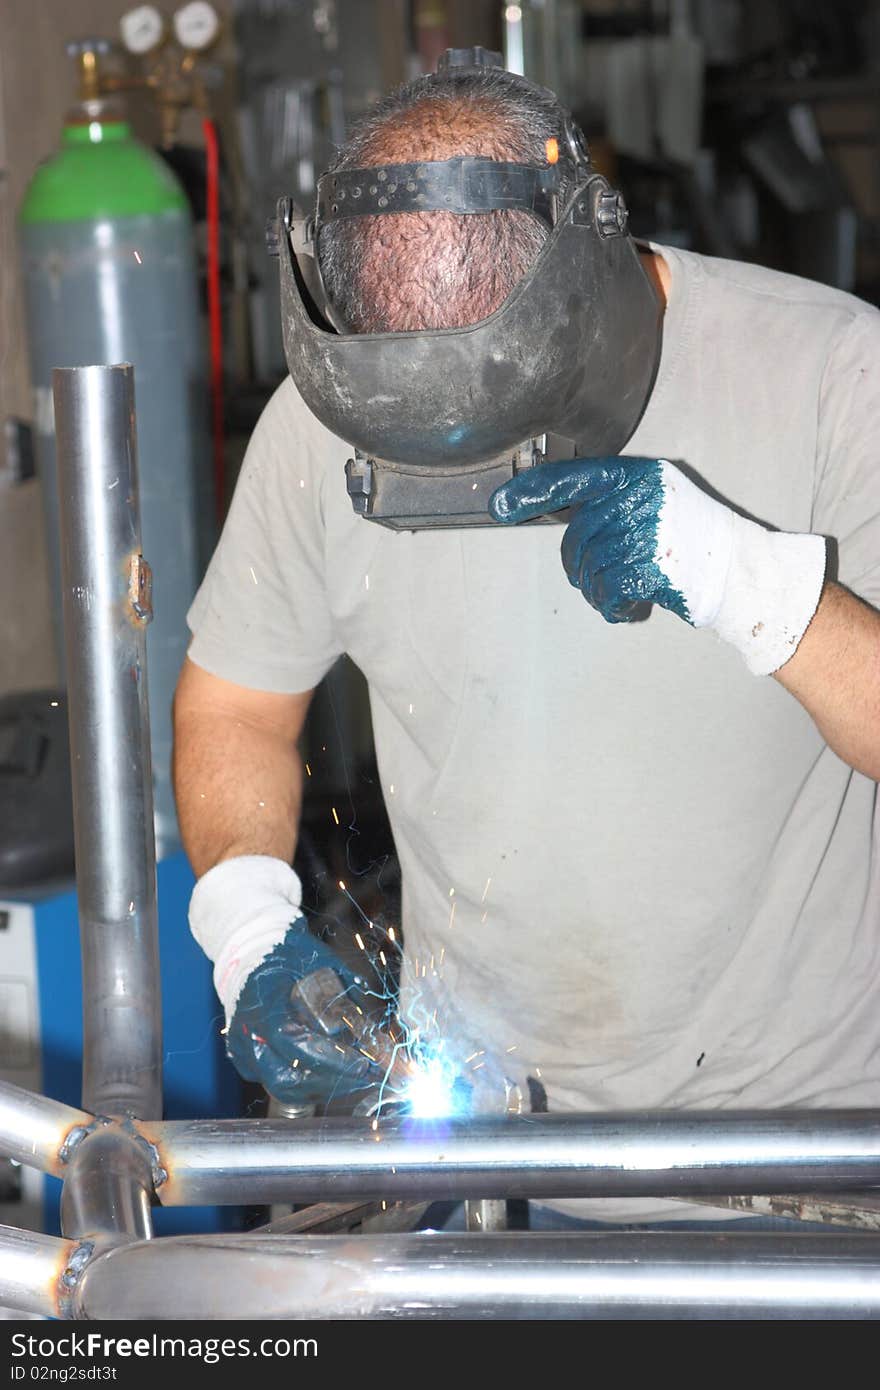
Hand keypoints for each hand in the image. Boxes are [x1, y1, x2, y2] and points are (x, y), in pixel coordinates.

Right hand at [189, 856, 379, 1105]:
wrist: (250, 950)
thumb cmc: (289, 953)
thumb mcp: (322, 963)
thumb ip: (346, 995)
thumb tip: (373, 1030)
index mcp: (265, 1002)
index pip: (296, 1044)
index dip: (332, 1060)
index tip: (363, 1064)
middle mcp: (248, 1030)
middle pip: (288, 1078)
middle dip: (332, 1082)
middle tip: (365, 1075)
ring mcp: (242, 1047)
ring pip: (281, 1087)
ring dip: (321, 1087)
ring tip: (351, 1077)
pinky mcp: (242, 1058)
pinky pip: (273, 1081)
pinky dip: (304, 1084)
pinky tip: (328, 1073)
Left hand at [490, 457, 825, 674]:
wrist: (739, 571)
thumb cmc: (694, 538)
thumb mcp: (656, 499)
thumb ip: (613, 501)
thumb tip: (558, 513)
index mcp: (638, 476)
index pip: (573, 477)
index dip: (532, 491)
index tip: (501, 506)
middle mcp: (640, 498)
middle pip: (578, 535)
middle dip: (578, 564)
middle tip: (594, 579)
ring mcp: (648, 532)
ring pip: (590, 567)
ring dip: (596, 590)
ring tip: (619, 594)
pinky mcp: (654, 567)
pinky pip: (607, 590)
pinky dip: (612, 606)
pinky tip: (629, 607)